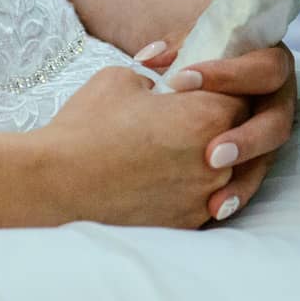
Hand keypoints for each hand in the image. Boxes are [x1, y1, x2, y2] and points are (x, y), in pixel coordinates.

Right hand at [36, 66, 257, 228]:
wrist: (56, 185)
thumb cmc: (86, 127)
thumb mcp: (122, 78)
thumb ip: (159, 78)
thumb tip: (163, 88)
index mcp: (208, 115)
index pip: (243, 93)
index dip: (226, 86)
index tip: (205, 87)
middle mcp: (217, 160)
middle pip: (243, 135)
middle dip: (224, 123)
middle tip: (193, 116)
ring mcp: (204, 196)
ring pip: (229, 172)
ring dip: (211, 157)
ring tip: (177, 149)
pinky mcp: (186, 223)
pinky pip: (205, 199)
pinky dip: (192, 187)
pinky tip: (165, 177)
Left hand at [136, 38, 297, 219]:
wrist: (208, 65)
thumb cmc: (202, 49)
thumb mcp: (193, 38)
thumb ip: (175, 46)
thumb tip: (147, 61)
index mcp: (270, 62)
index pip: (261, 69)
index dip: (226, 76)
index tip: (181, 81)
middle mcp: (278, 99)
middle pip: (276, 122)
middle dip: (246, 140)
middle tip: (213, 156)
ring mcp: (270, 131)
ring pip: (268, 159)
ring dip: (242, 180)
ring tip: (216, 201)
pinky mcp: (259, 156)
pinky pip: (253, 177)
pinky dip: (234, 194)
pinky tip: (213, 209)